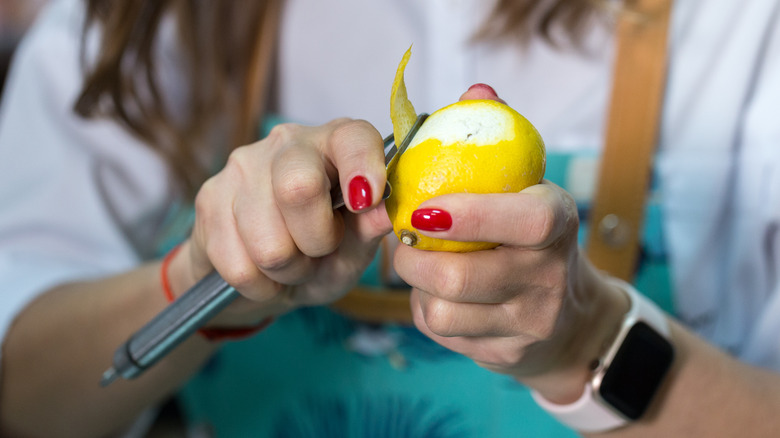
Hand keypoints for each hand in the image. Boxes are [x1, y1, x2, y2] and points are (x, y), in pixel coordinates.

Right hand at [170, 118, 393, 324]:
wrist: (257, 275)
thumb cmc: (319, 255)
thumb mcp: (354, 248)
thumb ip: (369, 229)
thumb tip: (387, 212)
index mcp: (334, 144)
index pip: (351, 137)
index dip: (362, 167)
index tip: (365, 202)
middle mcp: (287, 143)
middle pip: (298, 188)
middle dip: (315, 241)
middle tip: (318, 251)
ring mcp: (242, 166)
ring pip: (269, 244)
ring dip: (288, 271)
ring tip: (291, 263)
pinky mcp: (209, 197)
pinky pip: (240, 266)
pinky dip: (259, 285)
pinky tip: (262, 272)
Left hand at [394, 85, 629, 402]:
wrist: (569, 320)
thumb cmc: (531, 236)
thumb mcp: (526, 186)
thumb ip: (498, 138)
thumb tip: (477, 93)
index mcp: (558, 222)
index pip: (528, 222)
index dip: (472, 215)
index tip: (422, 208)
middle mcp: (549, 276)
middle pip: (461, 277)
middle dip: (412, 257)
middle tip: (402, 236)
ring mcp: (529, 322)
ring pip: (442, 311)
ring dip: (416, 285)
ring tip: (421, 263)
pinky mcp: (505, 354)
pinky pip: (442, 333)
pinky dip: (426, 310)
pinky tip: (439, 295)